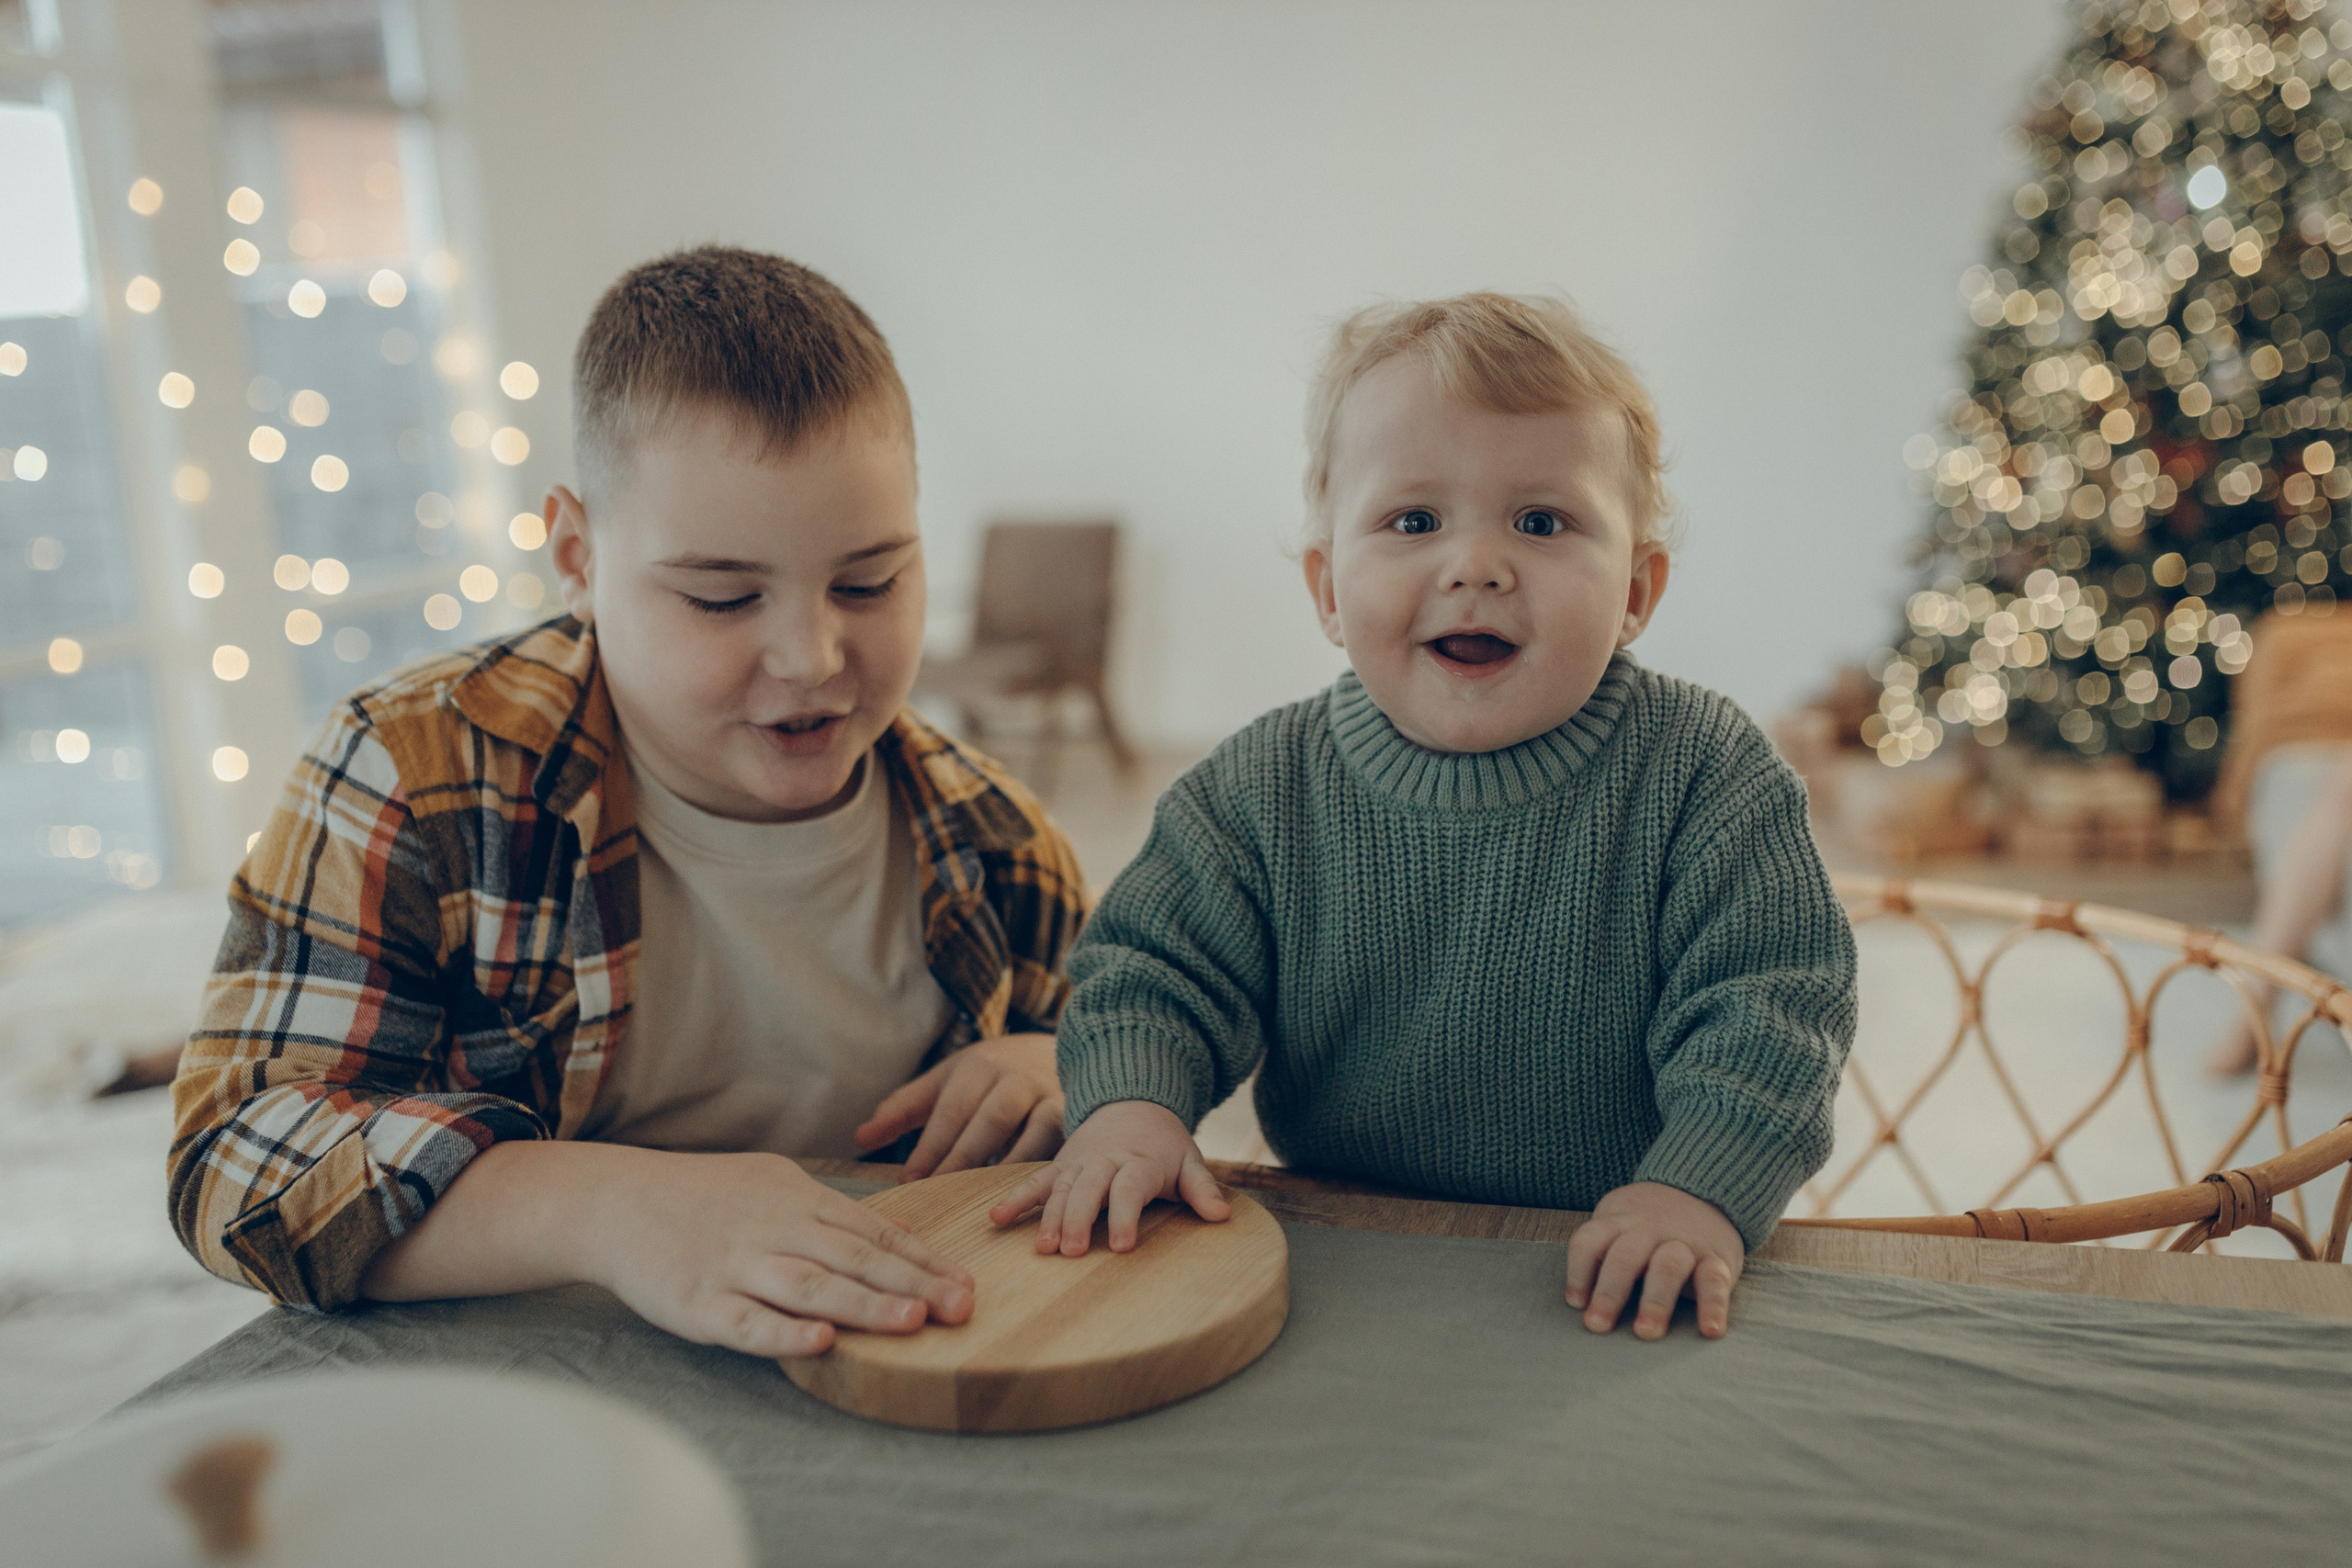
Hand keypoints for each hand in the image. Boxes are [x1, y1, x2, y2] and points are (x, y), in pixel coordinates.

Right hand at [584, 1148, 974, 1357]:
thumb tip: (892, 1228)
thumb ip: (830, 1209)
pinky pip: (746, 1321)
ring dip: (863, 1305)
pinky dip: (783, 1332)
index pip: (873, 1232)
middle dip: (913, 1284)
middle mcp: (774, 1230)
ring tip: (911, 1321)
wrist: (616, 1202)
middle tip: (962, 1306)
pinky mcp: (698, 1303)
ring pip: (809, 1286)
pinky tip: (818, 1341)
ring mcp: (736, 1267)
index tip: (967, 1282)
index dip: (922, 1259)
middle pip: (853, 1258)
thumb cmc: (701, 1194)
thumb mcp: (772, 1182)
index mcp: (796, 1200)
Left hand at [853, 1033, 1064, 1181]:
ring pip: (1029, 1135)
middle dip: (962, 1160)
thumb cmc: (982, 1078)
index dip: (930, 1146)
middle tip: (937, 1195)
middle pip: (989, 1122)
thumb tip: (859, 1139)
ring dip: (1004, 1170)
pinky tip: (1021, 1197)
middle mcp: (1014, 1079)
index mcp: (977, 1067)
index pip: (950, 1109)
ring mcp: (1047, 1098)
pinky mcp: (1071, 1120)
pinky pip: (1057, 1148)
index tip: (909, 1180)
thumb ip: (903, 1109)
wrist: (1047, 1053)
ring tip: (981, 1204)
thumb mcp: (943, 1082)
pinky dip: (1039, 1172)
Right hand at [986, 1099, 1229, 1255]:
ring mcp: (1078, 1163)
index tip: (1121, 1246)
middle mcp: (1104, 1161)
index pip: (1130, 1188)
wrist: (1133, 1101)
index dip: (1125, 1216)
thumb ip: (1202, 1189)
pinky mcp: (1059, 1166)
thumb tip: (1222, 1215)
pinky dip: (1016, 1198)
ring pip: (1060, 1189)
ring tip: (1042, 1247)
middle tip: (1072, 1252)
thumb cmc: (1164, 1144)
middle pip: (1089, 1190)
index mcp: (1139, 1161)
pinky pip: (1034, 1181)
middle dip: (1079, 1219)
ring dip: (1049, 1217)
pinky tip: (996, 1219)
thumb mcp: (1189, 1160)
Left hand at [1564, 1181, 1743, 1340]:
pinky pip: (1714, 1281)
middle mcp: (1650, 1230)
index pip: (1591, 1241)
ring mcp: (1685, 1243)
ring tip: (1646, 1332)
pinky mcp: (1717, 1258)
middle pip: (1625, 1256)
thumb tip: (1580, 1303)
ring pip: (1668, 1266)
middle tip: (1598, 1325)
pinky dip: (1713, 1306)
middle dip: (1610, 1292)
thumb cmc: (1648, 1223)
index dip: (1579, 1271)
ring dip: (1655, 1300)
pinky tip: (1710, 1331)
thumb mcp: (1619, 1221)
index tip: (1576, 1303)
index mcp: (1620, 1222)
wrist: (1703, 1191)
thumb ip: (1601, 1251)